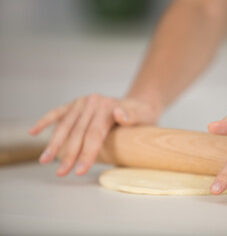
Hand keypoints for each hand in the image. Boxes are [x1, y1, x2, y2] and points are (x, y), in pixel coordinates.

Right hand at [29, 94, 160, 175]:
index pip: (94, 134)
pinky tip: (34, 132)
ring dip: (54, 143)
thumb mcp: (144, 115)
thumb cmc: (142, 114)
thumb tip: (119, 114)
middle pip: (78, 132)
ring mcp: (82, 102)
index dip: (87, 153)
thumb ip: (132, 116)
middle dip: (69, 154)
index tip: (80, 170)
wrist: (139, 104)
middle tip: (62, 172)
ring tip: (45, 160)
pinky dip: (45, 121)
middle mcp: (92, 102)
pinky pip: (58, 112)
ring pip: (65, 125)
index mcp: (107, 107)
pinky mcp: (76, 103)